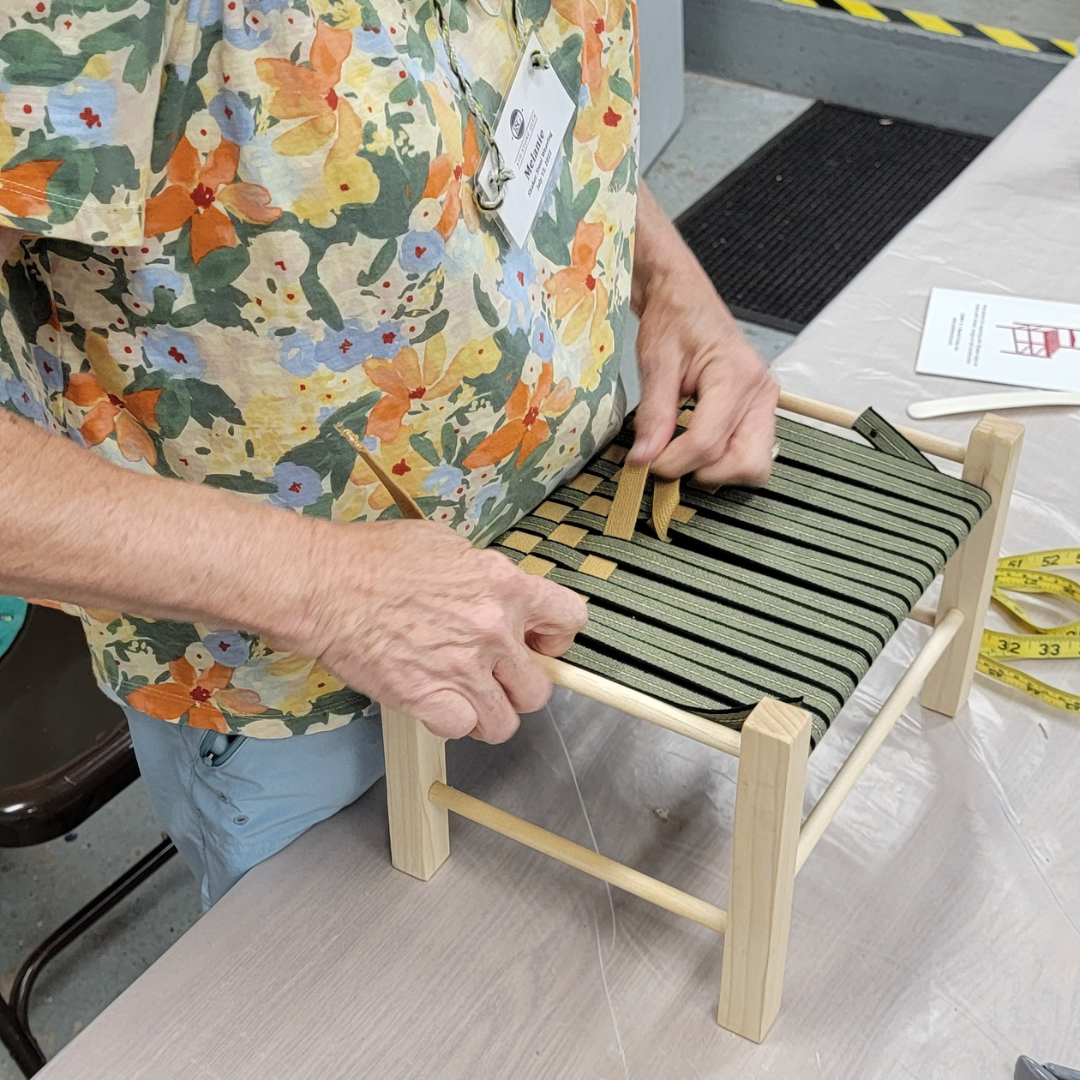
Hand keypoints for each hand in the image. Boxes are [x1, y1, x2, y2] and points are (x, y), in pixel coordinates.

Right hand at [306, 520, 586, 743]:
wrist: (326, 584)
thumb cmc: (374, 559)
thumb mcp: (448, 547)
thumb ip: (485, 578)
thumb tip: (498, 596)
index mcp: (504, 585)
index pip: (570, 619)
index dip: (556, 639)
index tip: (539, 644)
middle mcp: (494, 629)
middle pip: (539, 687)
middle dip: (517, 686)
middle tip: (491, 676)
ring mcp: (465, 669)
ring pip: (506, 722)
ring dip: (487, 713)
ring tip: (463, 697)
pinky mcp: (430, 700)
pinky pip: (463, 730)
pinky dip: (449, 723)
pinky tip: (434, 703)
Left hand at [628, 183, 778, 485]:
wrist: (683, 295)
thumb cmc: (673, 318)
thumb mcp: (656, 362)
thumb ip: (653, 415)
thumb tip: (644, 458)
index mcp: (736, 375)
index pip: (708, 443)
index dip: (673, 462)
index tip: (645, 463)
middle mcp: (760, 391)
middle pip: (747, 464)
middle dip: (704, 472)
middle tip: (668, 460)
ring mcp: (765, 402)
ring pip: (754, 465)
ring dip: (715, 470)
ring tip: (681, 450)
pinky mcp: (759, 410)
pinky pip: (748, 452)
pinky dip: (721, 459)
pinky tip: (694, 443)